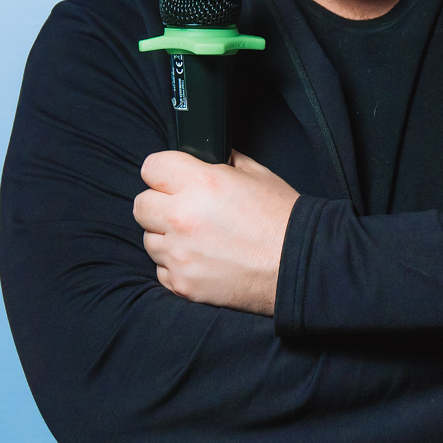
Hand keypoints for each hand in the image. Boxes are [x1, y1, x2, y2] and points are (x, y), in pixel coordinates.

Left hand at [134, 150, 299, 314]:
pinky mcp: (183, 284)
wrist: (300, 267)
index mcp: (201, 183)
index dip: (164, 172)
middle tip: (184, 210)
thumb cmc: (282, 220)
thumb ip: (222, 162)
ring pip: (149, 240)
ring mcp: (180, 255)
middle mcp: (183, 217)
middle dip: (160, 204)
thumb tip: (202, 157)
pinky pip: (161, 270)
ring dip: (167, 237)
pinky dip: (176, 266)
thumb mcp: (257, 174)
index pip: (151, 167)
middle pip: (141, 205)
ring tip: (198, 239)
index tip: (173, 179)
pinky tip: (202, 260)